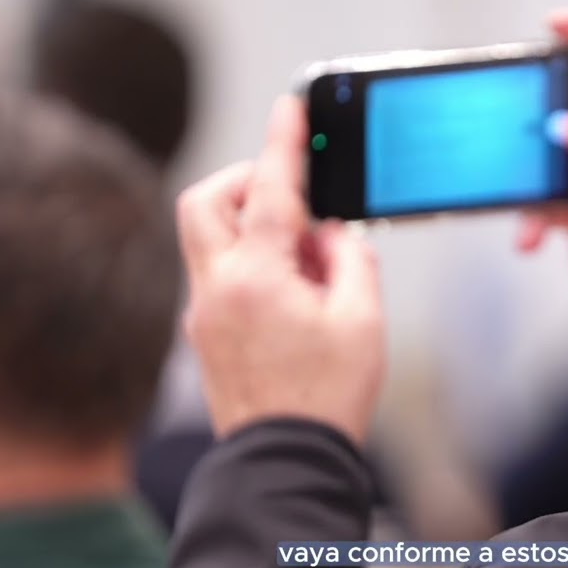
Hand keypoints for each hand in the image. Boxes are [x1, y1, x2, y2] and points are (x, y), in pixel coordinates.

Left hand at [177, 97, 385, 443]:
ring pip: (208, 239)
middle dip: (244, 182)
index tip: (290, 106)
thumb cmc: (327, 397)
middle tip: (289, 195)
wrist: (284, 461)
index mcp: (255, 278)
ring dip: (250, 226)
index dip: (283, 142)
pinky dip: (251, 263)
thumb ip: (352, 262)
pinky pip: (220, 275)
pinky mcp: (205, 335)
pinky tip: (293, 293)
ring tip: (306, 259)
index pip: (268, 190)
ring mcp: (203, 313)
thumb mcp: (363, 321)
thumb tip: (335, 236)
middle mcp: (217, 288)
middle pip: (206, 201)